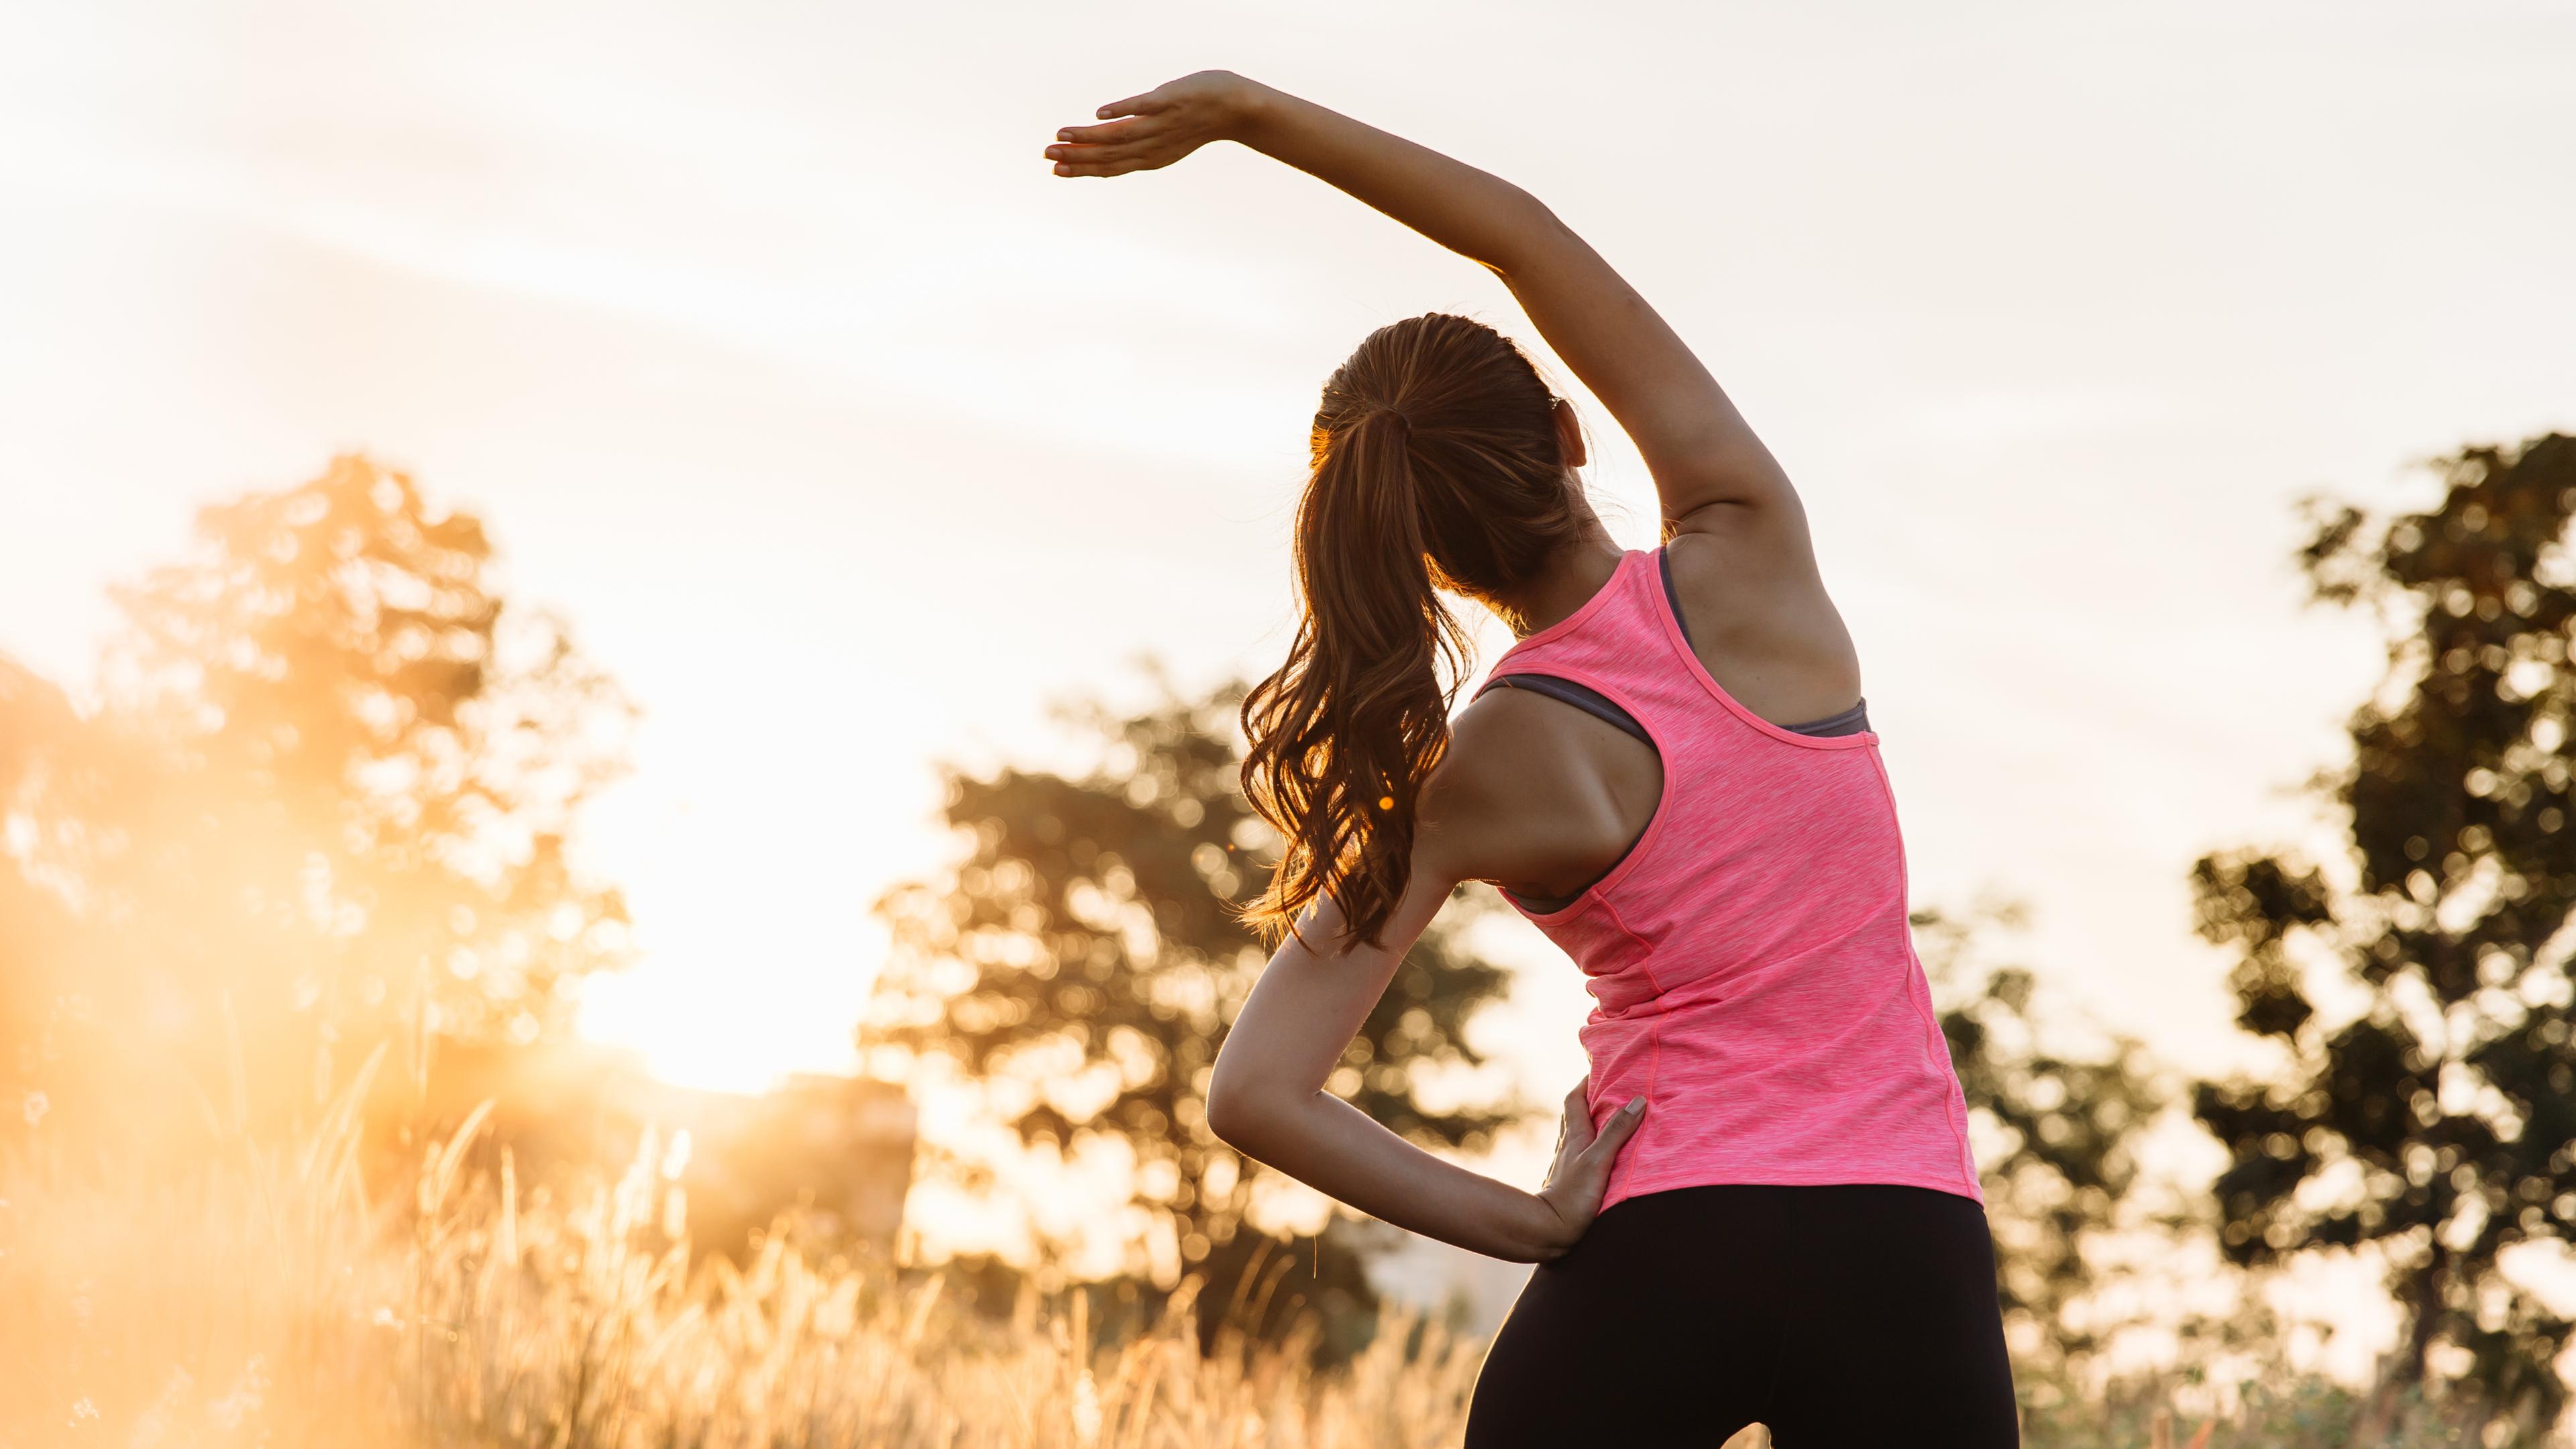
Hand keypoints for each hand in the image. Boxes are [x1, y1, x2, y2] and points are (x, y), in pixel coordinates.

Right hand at [1044, 70, 1260, 178]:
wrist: (1236, 109)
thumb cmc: (1198, 118)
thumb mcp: (1164, 134)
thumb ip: (1136, 134)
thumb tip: (1104, 126)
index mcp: (1151, 156)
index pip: (1111, 166)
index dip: (1082, 169)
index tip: (1056, 171)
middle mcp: (1153, 145)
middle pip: (1109, 156)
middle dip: (1076, 157)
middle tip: (1047, 157)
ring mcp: (1161, 125)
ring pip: (1119, 136)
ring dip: (1089, 137)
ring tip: (1061, 137)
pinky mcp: (1169, 102)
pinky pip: (1142, 108)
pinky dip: (1121, 112)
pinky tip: (1100, 113)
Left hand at [1527, 1078, 1645, 1259]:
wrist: (1547, 1231)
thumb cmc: (1571, 1196)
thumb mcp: (1598, 1161)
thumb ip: (1617, 1132)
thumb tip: (1637, 1100)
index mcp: (1574, 1136)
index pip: (1575, 1098)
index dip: (1586, 1081)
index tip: (1602, 1068)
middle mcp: (1568, 1146)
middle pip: (1575, 1114)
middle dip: (1591, 1099)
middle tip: (1612, 1090)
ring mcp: (1568, 1165)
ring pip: (1578, 1135)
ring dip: (1592, 1123)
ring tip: (1613, 1119)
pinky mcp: (1571, 1182)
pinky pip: (1582, 1155)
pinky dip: (1593, 1147)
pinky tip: (1603, 1156)